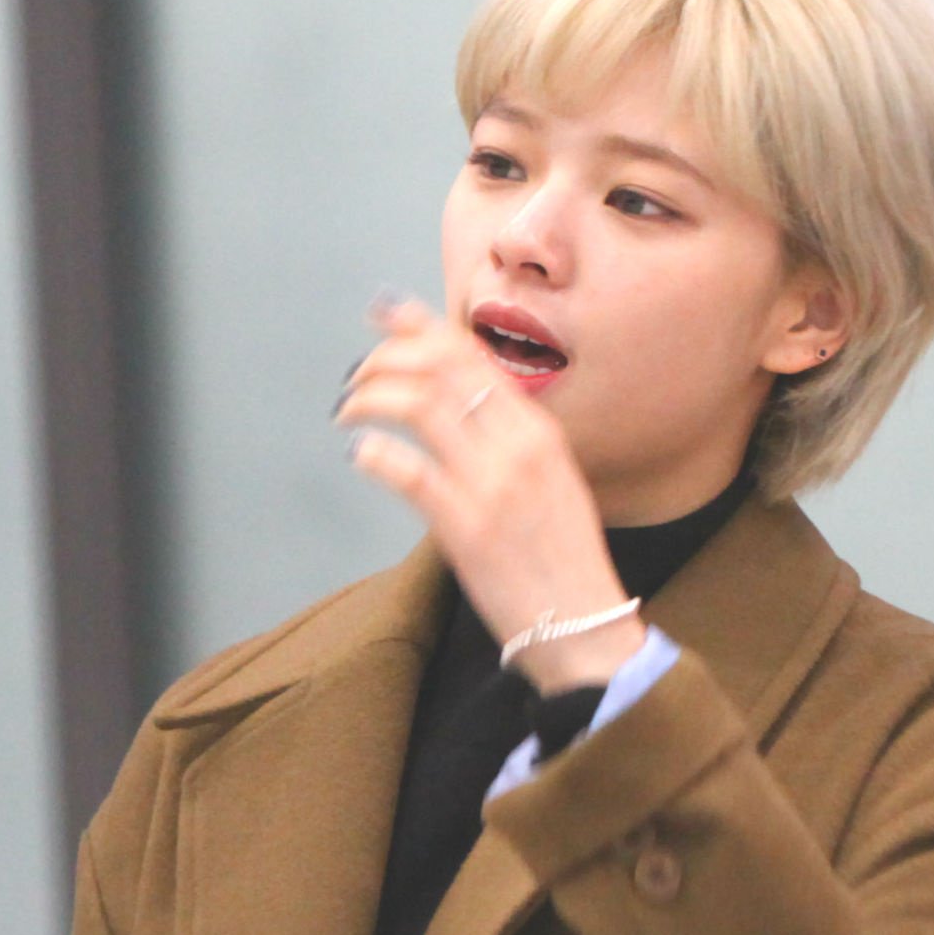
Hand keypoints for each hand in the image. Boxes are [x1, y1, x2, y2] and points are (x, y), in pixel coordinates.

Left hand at [337, 298, 636, 691]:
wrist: (584, 624)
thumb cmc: (562, 557)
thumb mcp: (551, 482)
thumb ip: (508, 443)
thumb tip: (455, 409)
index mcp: (541, 432)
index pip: (475, 358)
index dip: (423, 326)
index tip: (386, 310)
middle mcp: (519, 446)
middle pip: (441, 370)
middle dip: (385, 358)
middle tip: (356, 375)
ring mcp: (493, 484)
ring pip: (420, 406)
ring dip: (369, 399)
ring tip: (349, 410)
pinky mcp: (466, 526)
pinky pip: (408, 471)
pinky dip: (375, 453)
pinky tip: (362, 453)